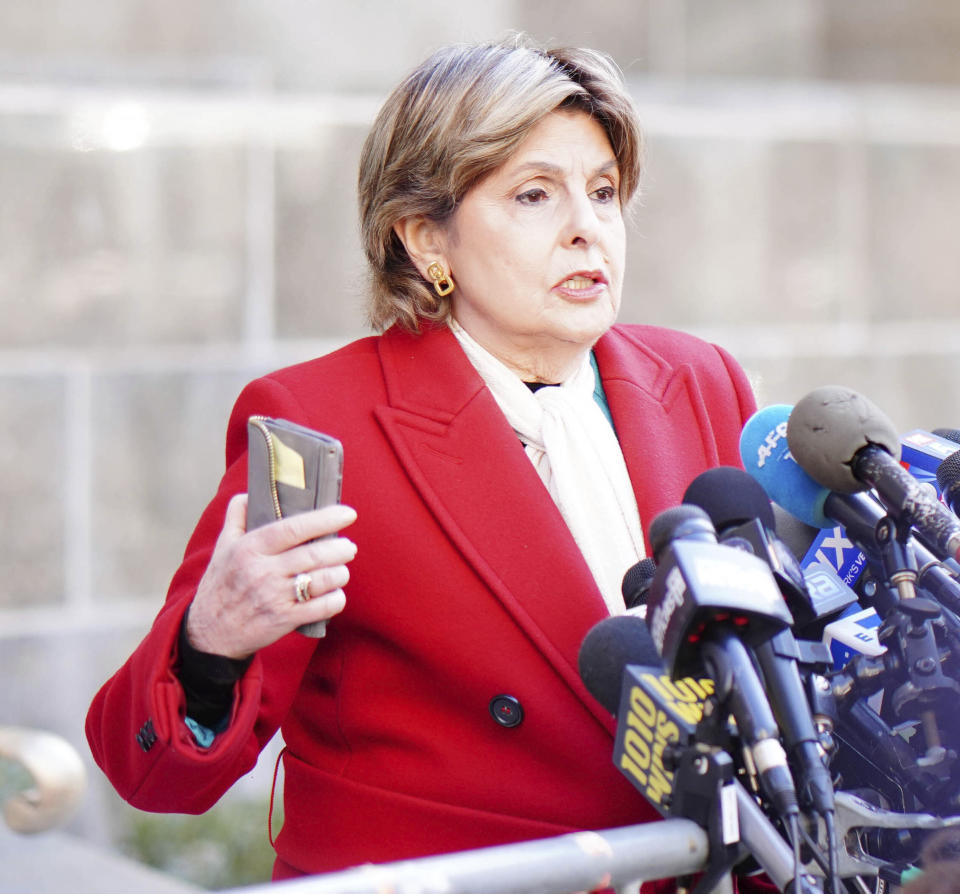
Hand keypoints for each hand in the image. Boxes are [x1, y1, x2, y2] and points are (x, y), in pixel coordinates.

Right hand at [185, 493, 357, 658]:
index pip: (293, 528)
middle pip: (314, 554)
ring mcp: (275, 597)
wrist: (211, 633)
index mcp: (250, 549)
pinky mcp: (285, 620)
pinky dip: (336, 598)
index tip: (347, 513)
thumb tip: (250, 493)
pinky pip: (323, 607)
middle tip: (348, 546)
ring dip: (340, 573)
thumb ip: (237, 517)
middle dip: (340, 548)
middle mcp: (263, 572)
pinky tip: (335, 593)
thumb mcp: (222, 547)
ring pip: (323, 580)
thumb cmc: (221, 585)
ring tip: (341, 569)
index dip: (324, 519)